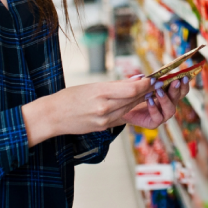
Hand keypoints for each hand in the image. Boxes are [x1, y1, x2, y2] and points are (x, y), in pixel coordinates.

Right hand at [21, 77, 153, 145]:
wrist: (53, 116)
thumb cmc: (70, 97)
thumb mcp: (93, 86)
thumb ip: (116, 85)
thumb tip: (136, 79)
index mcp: (101, 93)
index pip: (131, 89)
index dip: (145, 85)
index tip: (152, 79)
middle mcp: (104, 108)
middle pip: (133, 99)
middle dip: (146, 91)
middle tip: (154, 84)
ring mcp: (105, 120)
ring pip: (129, 109)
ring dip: (139, 100)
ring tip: (146, 92)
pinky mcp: (103, 128)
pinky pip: (121, 117)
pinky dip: (128, 109)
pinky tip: (131, 103)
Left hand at [121, 78, 190, 129]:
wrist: (121, 107)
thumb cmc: (134, 94)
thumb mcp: (142, 85)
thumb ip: (150, 81)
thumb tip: (154, 77)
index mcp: (168, 95)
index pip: (181, 90)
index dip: (184, 85)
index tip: (184, 77)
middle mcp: (167, 105)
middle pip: (177, 98)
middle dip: (176, 90)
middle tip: (175, 82)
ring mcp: (162, 115)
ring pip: (170, 109)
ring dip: (165, 99)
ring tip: (158, 91)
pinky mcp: (153, 123)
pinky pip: (158, 117)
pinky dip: (154, 108)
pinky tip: (148, 100)